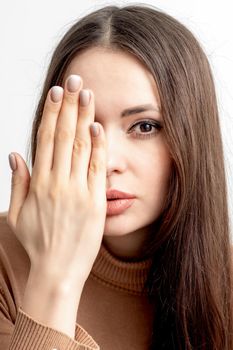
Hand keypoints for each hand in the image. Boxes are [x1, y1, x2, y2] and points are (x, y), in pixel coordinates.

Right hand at [7, 75, 106, 288]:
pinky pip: (98, 168)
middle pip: (65, 136)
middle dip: (69, 105)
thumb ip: (18, 182)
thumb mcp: (18, 215)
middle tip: (75, 80)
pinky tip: (99, 127)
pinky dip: (99, 146)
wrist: (59, 272)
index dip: (51, 113)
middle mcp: (59, 183)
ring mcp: (79, 192)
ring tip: (88, 95)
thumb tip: (16, 153)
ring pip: (82, 147)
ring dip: (85, 118)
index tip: (56, 92)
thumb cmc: (38, 244)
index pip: (46, 139)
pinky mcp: (96, 202)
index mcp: (40, 184)